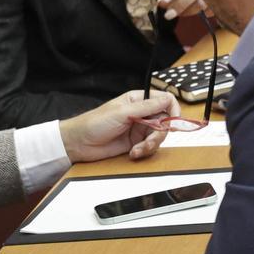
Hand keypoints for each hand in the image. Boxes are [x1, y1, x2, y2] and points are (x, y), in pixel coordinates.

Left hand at [58, 91, 179, 162]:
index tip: (174, 122)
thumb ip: (146, 107)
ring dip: (150, 145)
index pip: (165, 100)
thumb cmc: (95, 123)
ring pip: (158, 137)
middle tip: (149, 141)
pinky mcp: (136, 143)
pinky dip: (144, 152)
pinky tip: (133, 153)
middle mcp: (141, 113)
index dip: (173, 110)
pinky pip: (149, 147)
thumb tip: (167, 100)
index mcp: (138, 100)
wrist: (80, 143)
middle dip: (160, 134)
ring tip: (137, 149)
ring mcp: (139, 129)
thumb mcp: (122, 113)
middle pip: (165, 122)